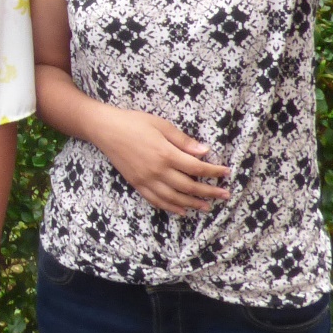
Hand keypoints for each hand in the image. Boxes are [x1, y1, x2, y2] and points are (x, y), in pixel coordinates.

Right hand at [87, 108, 231, 214]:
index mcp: (166, 154)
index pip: (197, 168)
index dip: (214, 171)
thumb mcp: (161, 125)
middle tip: (224, 196)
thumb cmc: (134, 122)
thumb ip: (183, 141)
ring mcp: (146, 180)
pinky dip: (171, 207)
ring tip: (207, 206)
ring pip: (174, 198)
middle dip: (209, 192)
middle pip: (189, 186)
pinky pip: (156, 201)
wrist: (105, 129)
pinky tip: (182, 210)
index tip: (226, 173)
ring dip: (193, 204)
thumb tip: (204, 151)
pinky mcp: (137, 184)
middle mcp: (157, 171)